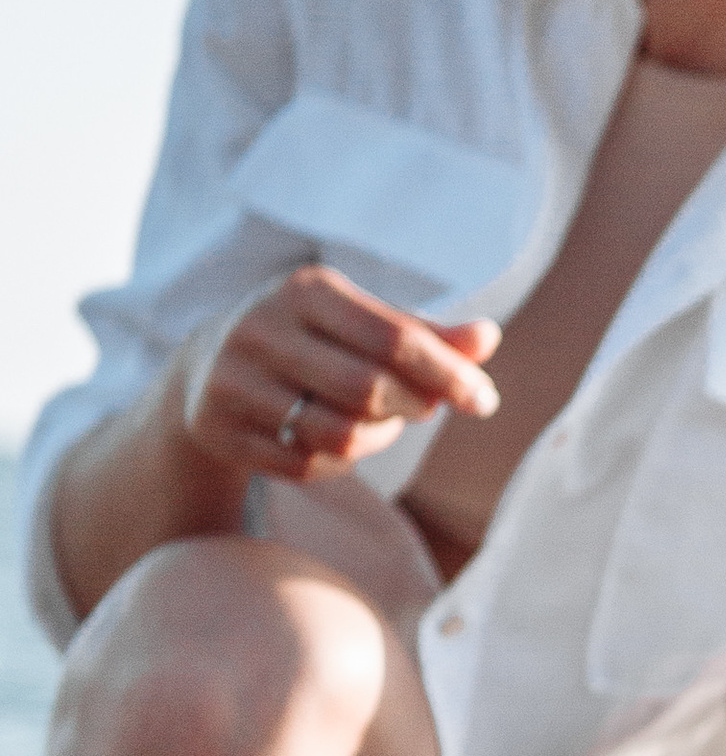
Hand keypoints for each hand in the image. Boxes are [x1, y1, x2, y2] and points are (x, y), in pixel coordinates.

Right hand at [178, 264, 500, 481]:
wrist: (207, 368)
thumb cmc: (312, 341)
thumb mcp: (362, 322)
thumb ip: (425, 333)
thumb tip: (488, 336)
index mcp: (306, 291)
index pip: (394, 337)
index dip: (447, 373)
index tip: (484, 399)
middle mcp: (262, 329)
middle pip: (368, 389)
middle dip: (413, 406)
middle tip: (427, 408)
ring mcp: (234, 382)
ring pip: (338, 434)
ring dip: (378, 437)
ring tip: (383, 421)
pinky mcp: (221, 430)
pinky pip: (308, 464)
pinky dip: (341, 461)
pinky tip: (340, 440)